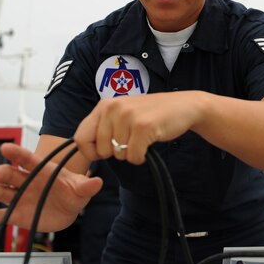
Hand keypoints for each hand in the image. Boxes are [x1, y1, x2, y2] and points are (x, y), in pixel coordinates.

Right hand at [0, 143, 102, 231]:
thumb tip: (97, 182)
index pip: (27, 159)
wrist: (68, 210)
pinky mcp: (16, 213)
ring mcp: (19, 197)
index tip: (5, 148)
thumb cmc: (72, 192)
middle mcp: (26, 181)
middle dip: (1, 173)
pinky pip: (1, 215)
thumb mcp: (81, 189)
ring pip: (2, 193)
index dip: (16, 154)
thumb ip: (86, 186)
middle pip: (10, 175)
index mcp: (41, 170)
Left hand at [74, 91, 205, 164]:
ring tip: (142, 139)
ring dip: (132, 153)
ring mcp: (128, 116)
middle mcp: (113, 108)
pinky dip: (142, 157)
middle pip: (101, 150)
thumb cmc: (151, 114)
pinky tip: (149, 144)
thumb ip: (104, 127)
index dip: (91, 152)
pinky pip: (134, 156)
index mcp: (104, 105)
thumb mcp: (122, 114)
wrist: (183, 106)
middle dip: (116, 153)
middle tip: (131, 142)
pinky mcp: (143, 126)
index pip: (81, 137)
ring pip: (119, 154)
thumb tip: (86, 151)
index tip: (105, 152)